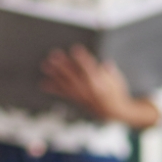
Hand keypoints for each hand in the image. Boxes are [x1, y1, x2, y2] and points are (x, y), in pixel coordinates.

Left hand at [40, 45, 160, 127]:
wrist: (114, 112)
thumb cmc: (116, 92)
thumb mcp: (117, 79)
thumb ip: (109, 71)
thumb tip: (105, 64)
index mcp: (101, 84)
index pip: (91, 69)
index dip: (83, 59)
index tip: (75, 49)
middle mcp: (89, 91)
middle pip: (74, 75)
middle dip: (63, 65)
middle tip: (54, 55)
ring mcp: (82, 96)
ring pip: (66, 84)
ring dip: (55, 74)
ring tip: (46, 66)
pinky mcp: (77, 100)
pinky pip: (64, 94)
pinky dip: (53, 89)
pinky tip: (44, 83)